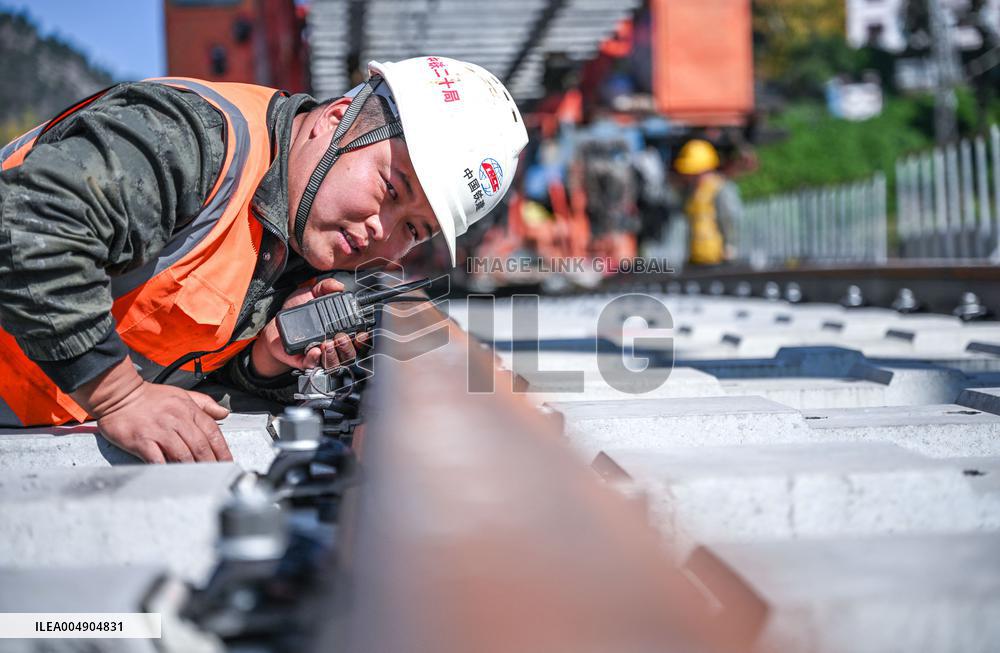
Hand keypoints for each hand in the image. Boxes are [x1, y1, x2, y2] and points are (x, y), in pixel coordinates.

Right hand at [72, 357, 232, 463]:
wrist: (119, 395)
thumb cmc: (151, 397)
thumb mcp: (182, 395)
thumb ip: (205, 404)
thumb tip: (224, 412)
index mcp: (188, 410)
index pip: (212, 431)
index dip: (222, 450)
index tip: (227, 462)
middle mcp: (176, 420)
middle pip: (200, 446)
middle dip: (211, 463)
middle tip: (216, 475)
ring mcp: (159, 431)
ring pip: (182, 454)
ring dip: (193, 468)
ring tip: (199, 479)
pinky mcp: (142, 440)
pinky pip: (158, 459)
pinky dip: (167, 469)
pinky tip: (174, 476)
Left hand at [251, 278, 370, 376]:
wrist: (274, 324)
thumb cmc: (294, 311)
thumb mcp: (310, 294)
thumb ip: (325, 287)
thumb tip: (339, 286)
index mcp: (337, 330)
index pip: (356, 339)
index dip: (362, 339)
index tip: (361, 333)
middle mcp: (332, 345)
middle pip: (349, 354)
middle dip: (348, 347)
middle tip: (340, 336)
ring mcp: (320, 355)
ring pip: (335, 363)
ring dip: (334, 354)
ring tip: (328, 343)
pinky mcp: (305, 362)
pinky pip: (314, 366)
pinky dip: (316, 359)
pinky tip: (315, 350)